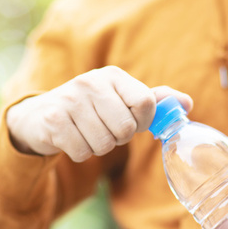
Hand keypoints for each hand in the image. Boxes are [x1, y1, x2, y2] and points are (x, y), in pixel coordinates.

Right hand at [6, 66, 192, 161]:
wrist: (40, 116)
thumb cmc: (91, 109)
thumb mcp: (121, 100)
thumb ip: (154, 101)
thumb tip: (187, 104)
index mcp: (112, 75)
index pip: (146, 103)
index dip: (142, 122)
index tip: (131, 122)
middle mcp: (90, 82)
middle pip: (126, 129)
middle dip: (118, 138)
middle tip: (104, 129)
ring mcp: (70, 100)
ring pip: (104, 144)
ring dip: (98, 147)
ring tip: (86, 133)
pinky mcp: (53, 120)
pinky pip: (82, 152)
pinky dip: (80, 153)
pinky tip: (71, 139)